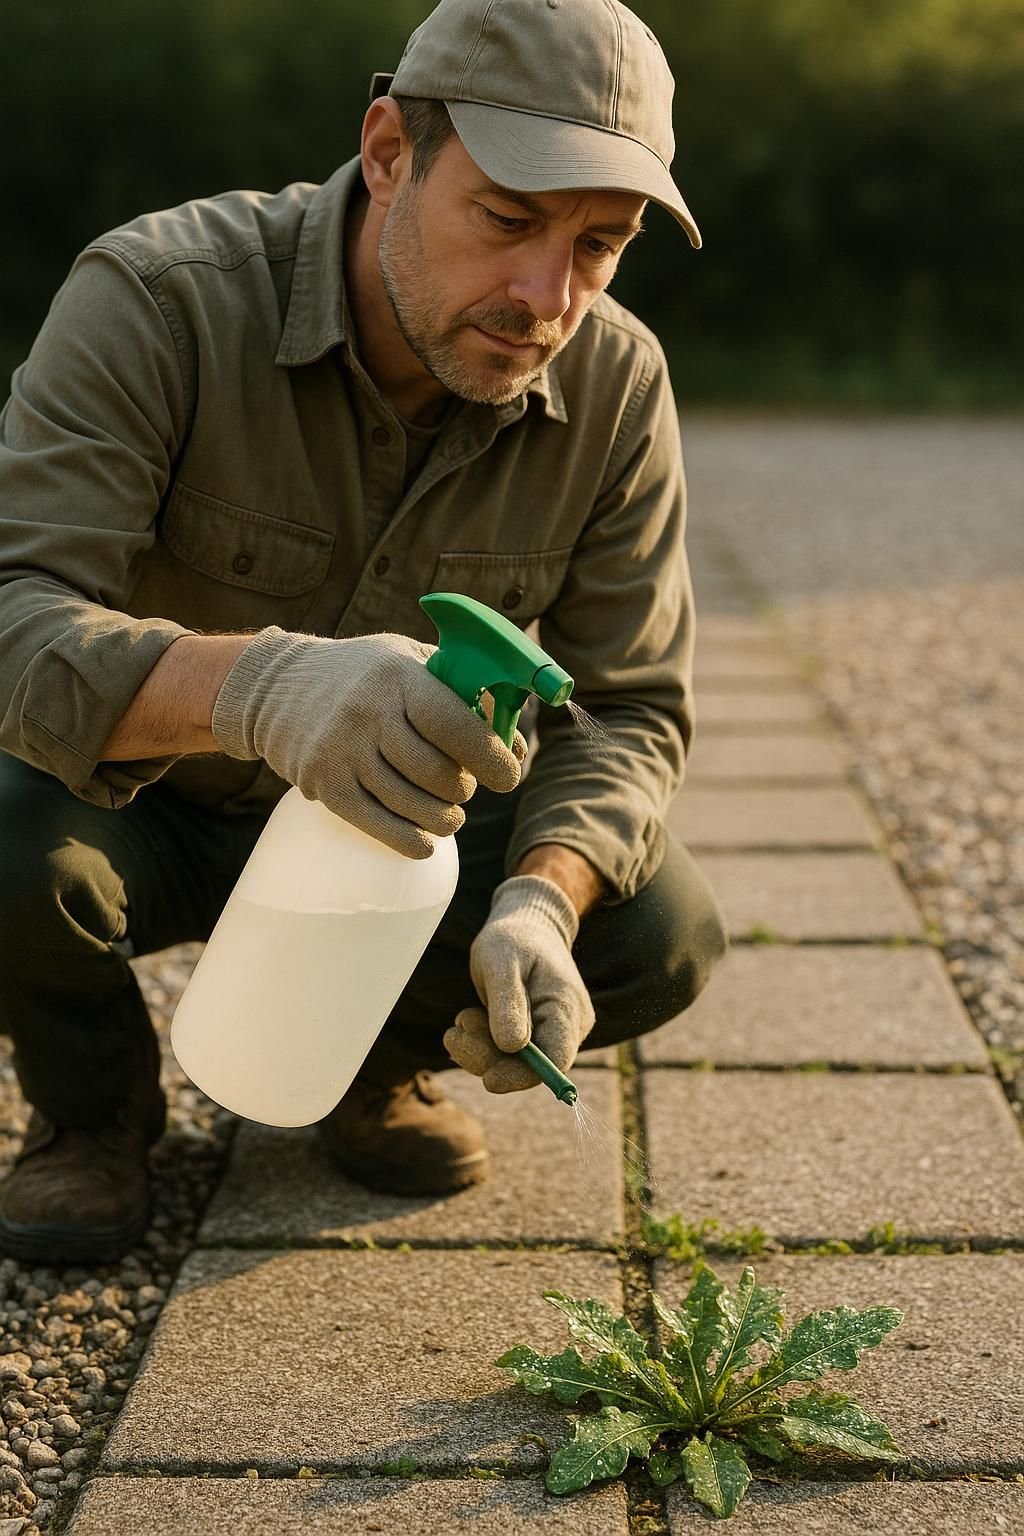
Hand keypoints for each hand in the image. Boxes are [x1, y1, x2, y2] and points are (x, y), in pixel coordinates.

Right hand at [210, 627, 524, 858]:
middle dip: (464, 791)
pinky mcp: (324, 785)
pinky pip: (380, 826)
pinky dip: (411, 841)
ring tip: (448, 814)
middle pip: (438, 775)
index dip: (492, 758)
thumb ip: (465, 693)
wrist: (277, 685)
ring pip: (414, 807)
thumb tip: (516, 745)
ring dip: (443, 819)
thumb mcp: (410, 661)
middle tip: (464, 789)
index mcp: (398, 677)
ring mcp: (342, 752)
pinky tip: (425, 841)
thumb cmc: (363, 673)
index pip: (456, 726)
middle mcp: (368, 714)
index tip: (509, 775)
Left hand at [443, 875, 594, 1092]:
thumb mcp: (503, 961)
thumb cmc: (514, 939)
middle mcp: (568, 1026)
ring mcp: (553, 1031)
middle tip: (453, 1034)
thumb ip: (508, 1003)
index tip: (489, 1080)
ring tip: (459, 1023)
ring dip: (481, 1049)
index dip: (524, 1075)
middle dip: (489, 1058)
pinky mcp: (536, 1034)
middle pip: (532, 1066)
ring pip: (515, 1062)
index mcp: (567, 1007)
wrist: (525, 927)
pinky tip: (468, 1024)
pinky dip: (484, 1043)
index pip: (557, 1058)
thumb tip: (512, 1047)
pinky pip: (509, 1052)